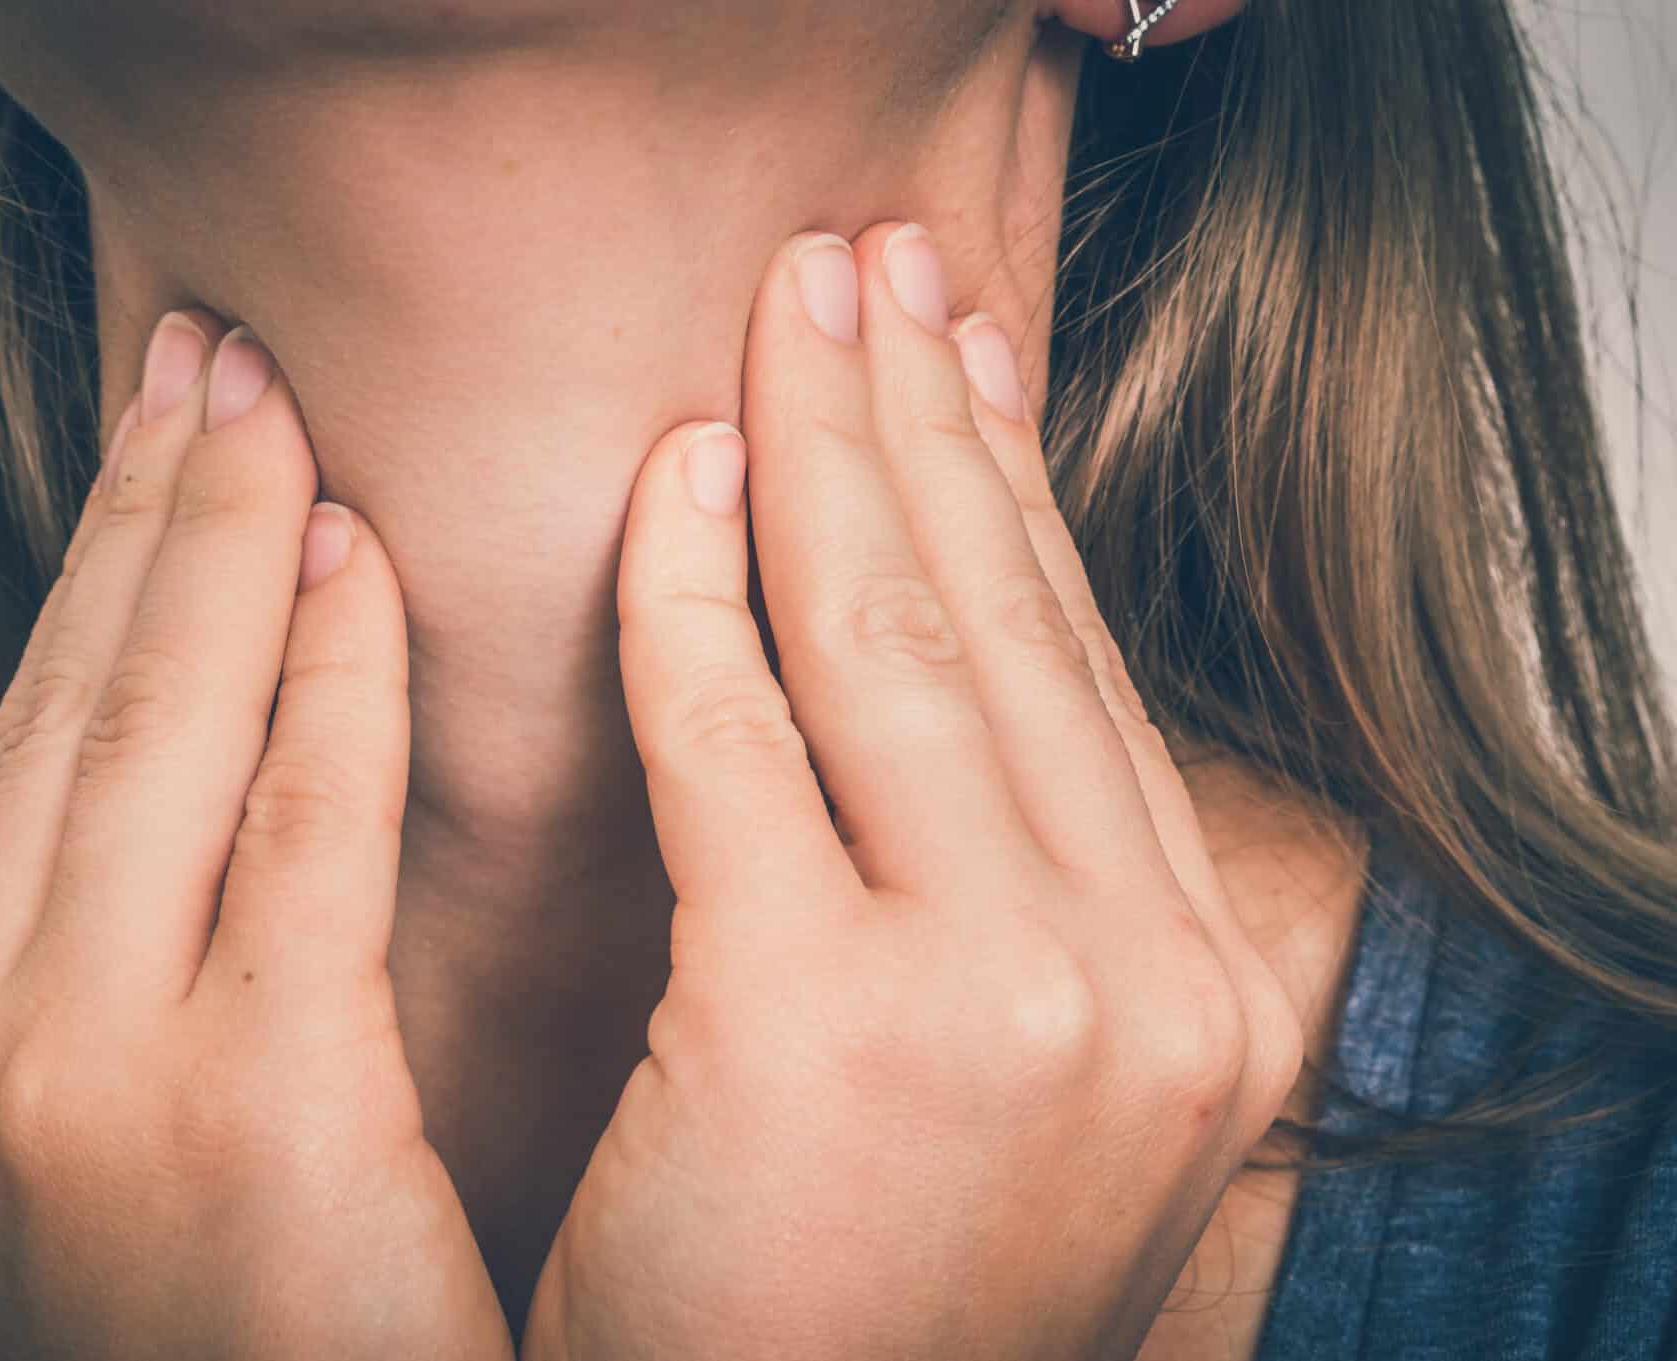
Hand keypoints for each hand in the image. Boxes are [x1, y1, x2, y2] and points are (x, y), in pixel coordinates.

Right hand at [0, 311, 512, 1360]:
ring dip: (214, 550)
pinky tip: (356, 562)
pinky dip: (323, 684)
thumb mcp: (107, 1167)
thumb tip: (173, 820)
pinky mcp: (244, 1120)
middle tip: (204, 365)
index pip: (23, 768)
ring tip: (265, 407)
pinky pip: (295, 840)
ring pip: (155, 743)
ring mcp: (78, 1093)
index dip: (85, 590)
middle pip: (67, 722)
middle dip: (138, 522)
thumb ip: (115, 990)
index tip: (150, 458)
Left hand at [522, 224, 1304, 1359]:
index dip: (1019, 498)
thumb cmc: (866, 1315)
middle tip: (868, 265)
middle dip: (930, 416)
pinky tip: (672, 477)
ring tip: (788, 309)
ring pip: (898, 639)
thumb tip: (963, 690)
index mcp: (1201, 1001)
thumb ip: (1020, 905)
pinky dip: (690, 587)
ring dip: (831, 443)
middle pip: (1013, 624)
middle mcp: (1149, 984)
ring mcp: (1008, 1000)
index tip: (965, 360)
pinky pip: (735, 730)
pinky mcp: (822, 1016)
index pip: (1086, 682)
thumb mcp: (1017, 1100)